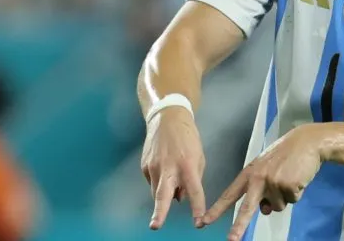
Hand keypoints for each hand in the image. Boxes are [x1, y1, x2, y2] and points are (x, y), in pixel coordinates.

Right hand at [140, 107, 206, 229]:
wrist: (168, 117)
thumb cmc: (188, 138)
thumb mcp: (199, 157)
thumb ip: (193, 179)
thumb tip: (181, 198)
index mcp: (187, 165)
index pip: (194, 191)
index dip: (197, 208)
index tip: (199, 222)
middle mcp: (168, 167)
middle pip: (163, 195)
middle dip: (159, 212)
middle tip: (155, 226)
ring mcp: (153, 166)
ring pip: (157, 192)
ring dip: (165, 195)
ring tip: (172, 180)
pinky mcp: (144, 165)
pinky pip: (153, 182)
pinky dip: (160, 182)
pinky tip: (164, 168)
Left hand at [202, 124, 326, 240]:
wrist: (306, 142)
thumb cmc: (285, 155)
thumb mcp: (266, 169)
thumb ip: (260, 189)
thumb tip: (265, 210)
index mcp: (249, 173)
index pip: (229, 195)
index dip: (216, 209)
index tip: (204, 221)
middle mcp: (257, 178)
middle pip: (246, 208)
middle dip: (238, 226)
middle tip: (230, 240)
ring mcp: (272, 182)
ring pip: (276, 207)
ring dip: (284, 197)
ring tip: (289, 178)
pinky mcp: (288, 186)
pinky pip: (291, 202)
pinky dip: (296, 193)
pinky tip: (297, 178)